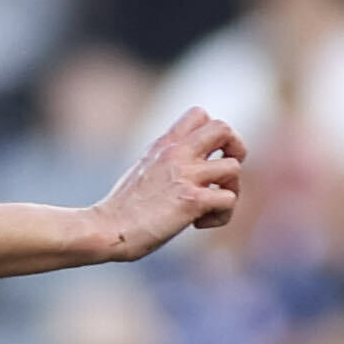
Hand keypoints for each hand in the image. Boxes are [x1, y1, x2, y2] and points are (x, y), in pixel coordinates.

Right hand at [87, 109, 243, 261]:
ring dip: (231, 190)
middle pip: (224, 128)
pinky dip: (221, 216)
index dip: (215, 134)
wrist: (107, 229)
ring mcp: (185, 175)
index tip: (209, 155)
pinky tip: (200, 224)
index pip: (199, 114)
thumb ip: (167, 161)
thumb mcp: (145, 169)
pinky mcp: (191, 200)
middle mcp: (176, 153)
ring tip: (210, 206)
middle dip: (236, 149)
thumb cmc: (123, 208)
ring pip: (234, 167)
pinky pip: (228, 200)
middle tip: (223, 175)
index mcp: (164, 144)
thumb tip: (189, 168)